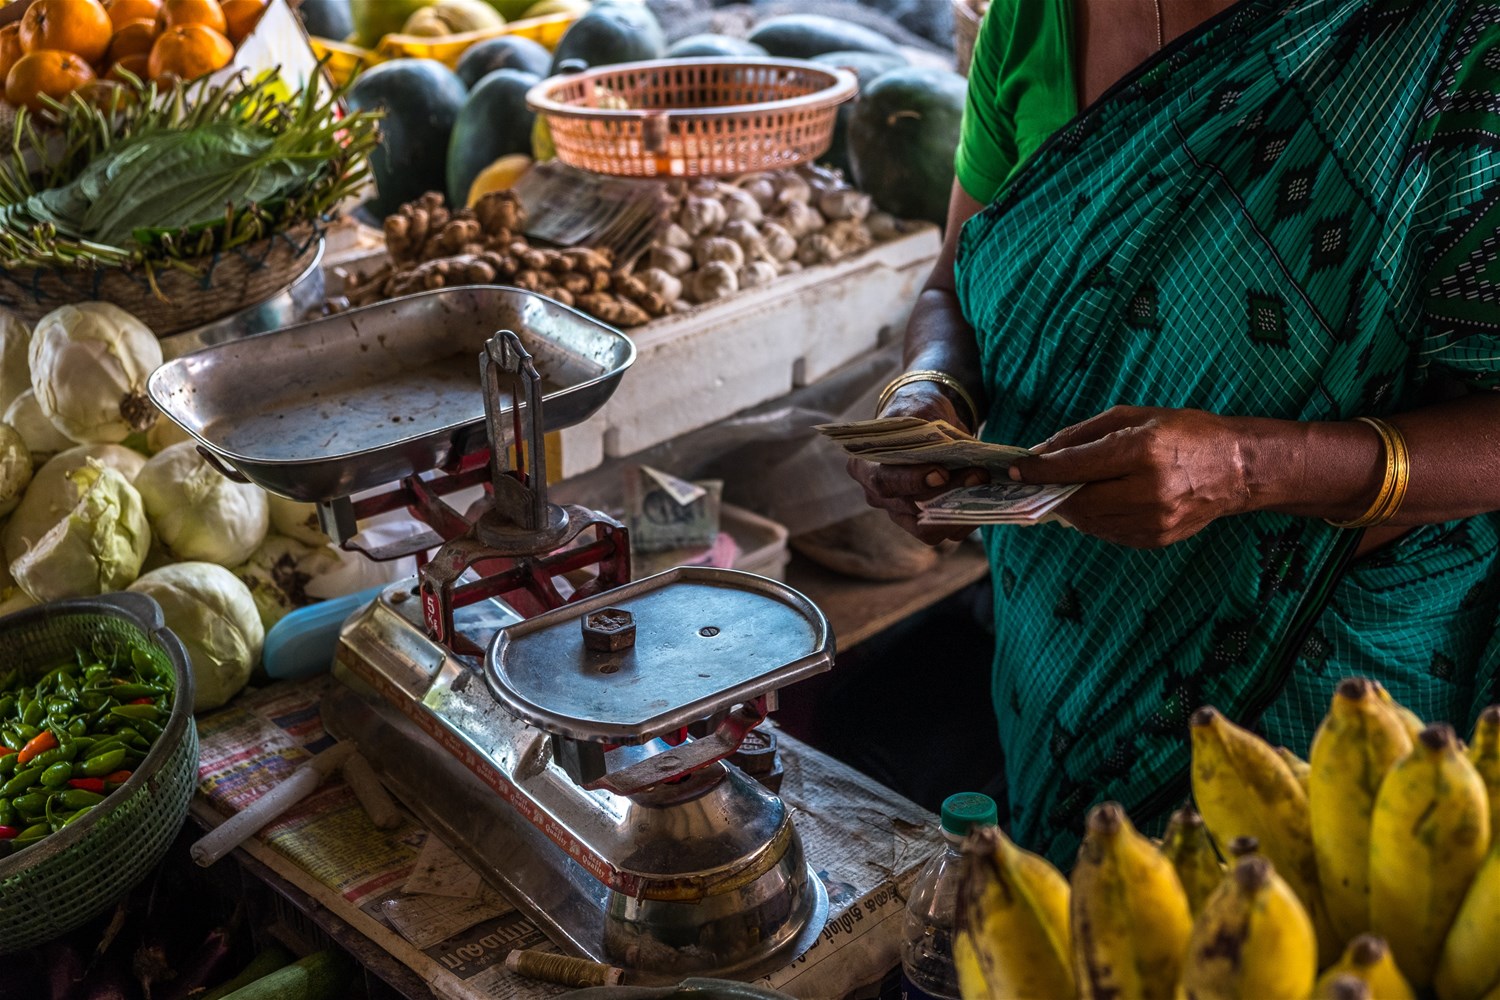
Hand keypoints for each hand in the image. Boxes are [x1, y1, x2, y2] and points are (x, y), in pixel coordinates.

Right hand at [846, 382, 989, 544]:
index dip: (912, 481)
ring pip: (928, 528)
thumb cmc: (916, 414)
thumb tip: (951, 449)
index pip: (884, 481)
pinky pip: (946, 532)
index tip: (941, 472)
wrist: (925, 423)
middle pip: (910, 506)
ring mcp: (900, 514)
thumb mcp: (919, 409)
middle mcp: (878, 496)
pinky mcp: (924, 525)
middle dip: (947, 492)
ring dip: (961, 510)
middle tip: (979, 474)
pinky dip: (969, 519)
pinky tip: (988, 499)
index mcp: (865, 466)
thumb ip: (929, 427)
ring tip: (986, 485)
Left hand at [1008, 406, 1253, 547]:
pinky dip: (1094, 519)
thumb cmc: (1184, 433)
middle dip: (1051, 492)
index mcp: (1142, 451)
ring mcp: (1154, 520)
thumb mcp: (1135, 417)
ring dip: (1070, 507)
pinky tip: (1095, 503)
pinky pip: (1108, 533)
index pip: (1075, 466)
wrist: (1237, 468)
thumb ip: (1084, 435)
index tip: (1017, 470)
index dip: (1040, 470)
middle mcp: (1148, 490)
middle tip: (1036, 483)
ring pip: (1089, 521)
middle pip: (1078, 499)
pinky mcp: (1156, 539)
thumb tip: (1042, 453)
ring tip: (1065, 491)